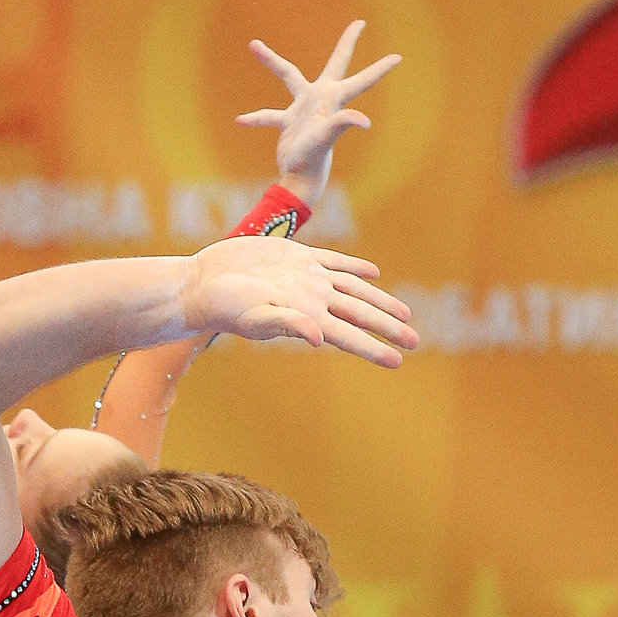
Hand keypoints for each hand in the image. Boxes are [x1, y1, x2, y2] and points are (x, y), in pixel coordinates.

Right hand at [176, 235, 417, 367]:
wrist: (202, 283)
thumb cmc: (223, 307)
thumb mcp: (254, 318)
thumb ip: (286, 324)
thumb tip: (319, 338)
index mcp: (308, 316)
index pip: (350, 335)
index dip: (375, 347)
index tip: (399, 360)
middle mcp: (313, 299)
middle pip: (360, 313)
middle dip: (388, 327)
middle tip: (416, 340)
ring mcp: (307, 278)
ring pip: (355, 290)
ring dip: (380, 301)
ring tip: (404, 313)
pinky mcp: (296, 256)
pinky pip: (335, 262)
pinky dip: (355, 268)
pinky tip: (372, 273)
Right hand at [235, 22, 399, 206]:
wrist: (297, 179)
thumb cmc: (313, 158)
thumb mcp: (325, 137)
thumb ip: (342, 122)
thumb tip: (364, 120)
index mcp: (333, 100)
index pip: (361, 80)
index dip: (379, 69)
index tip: (399, 58)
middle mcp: (322, 99)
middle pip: (335, 63)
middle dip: (347, 43)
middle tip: (359, 23)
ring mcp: (304, 110)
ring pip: (289, 77)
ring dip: (273, 62)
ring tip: (253, 44)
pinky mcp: (288, 123)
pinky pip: (269, 115)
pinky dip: (256, 118)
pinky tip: (241, 121)